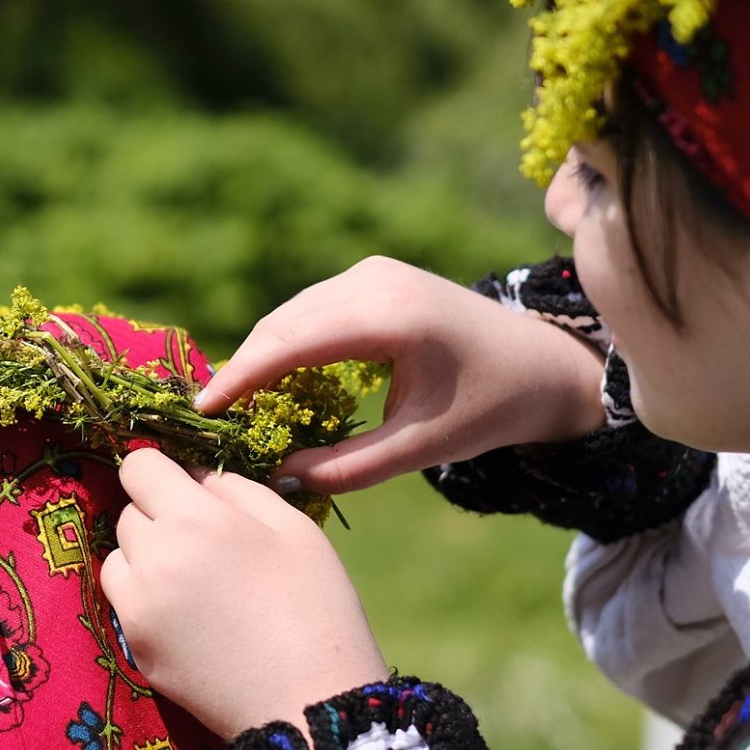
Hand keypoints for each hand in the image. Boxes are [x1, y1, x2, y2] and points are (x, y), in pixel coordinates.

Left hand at [100, 449, 388, 738]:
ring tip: (194, 584)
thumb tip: (198, 478)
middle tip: (206, 545)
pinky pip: (126, 603)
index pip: (138, 466)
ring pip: (119, 559)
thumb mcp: (294, 528)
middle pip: (128, 513)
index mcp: (193, 519)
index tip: (183, 489)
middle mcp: (152, 558)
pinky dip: (146, 600)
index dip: (160, 472)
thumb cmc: (316, 607)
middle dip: (159, 517)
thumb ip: (238, 490)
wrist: (306, 703)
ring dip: (145, 559)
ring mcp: (136, 607)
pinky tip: (190, 619)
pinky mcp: (134, 648)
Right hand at [195, 256, 605, 494]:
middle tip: (209, 419)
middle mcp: (375, 280)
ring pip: (291, 314)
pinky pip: (311, 310)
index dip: (242, 376)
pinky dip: (285, 344)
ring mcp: (373, 272)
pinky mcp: (373, 278)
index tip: (203, 411)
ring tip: (232, 407)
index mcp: (391, 316)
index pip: (292, 342)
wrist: (545, 363)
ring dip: (261, 356)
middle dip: (243, 369)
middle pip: (282, 323)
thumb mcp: (421, 447)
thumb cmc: (490, 407)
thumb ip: (349, 467)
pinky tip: (271, 384)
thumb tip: (280, 477)